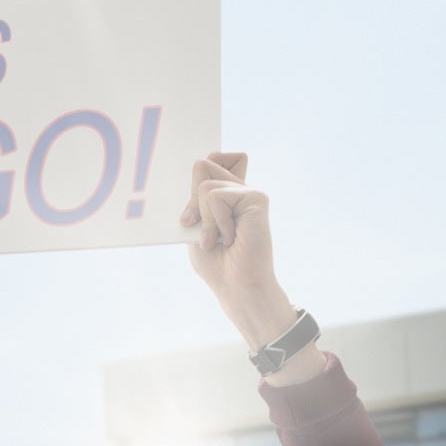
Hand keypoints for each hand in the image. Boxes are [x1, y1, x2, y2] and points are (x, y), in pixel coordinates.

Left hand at [180, 153, 323, 383]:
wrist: (235, 285)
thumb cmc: (215, 263)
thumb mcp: (195, 226)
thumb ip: (196, 196)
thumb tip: (202, 162)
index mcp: (224, 193)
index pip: (208, 160)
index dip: (195, 175)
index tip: (189, 211)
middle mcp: (238, 188)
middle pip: (203, 165)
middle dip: (193, 202)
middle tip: (201, 231)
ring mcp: (247, 192)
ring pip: (205, 186)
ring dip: (204, 221)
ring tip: (219, 239)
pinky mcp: (256, 198)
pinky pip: (216, 197)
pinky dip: (215, 222)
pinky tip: (230, 237)